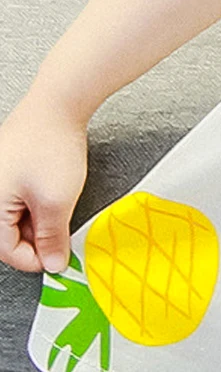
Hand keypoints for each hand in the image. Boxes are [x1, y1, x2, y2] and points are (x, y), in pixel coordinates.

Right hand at [0, 92, 88, 273]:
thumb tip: (52, 264)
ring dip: (40, 222)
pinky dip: (38, 205)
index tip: (60, 258)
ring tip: (59, 208)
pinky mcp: (6, 172)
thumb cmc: (50, 148)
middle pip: (8, 235)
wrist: (56, 107)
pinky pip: (18, 200)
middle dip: (38, 239)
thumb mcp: (56, 202)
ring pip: (16, 218)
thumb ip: (52, 238)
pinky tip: (54, 195)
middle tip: (63, 235)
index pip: (7, 251)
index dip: (37, 259)